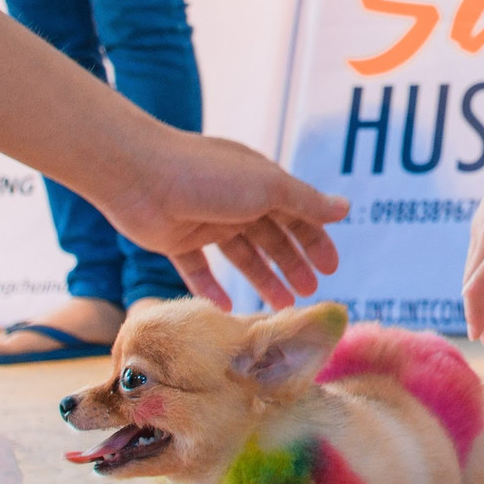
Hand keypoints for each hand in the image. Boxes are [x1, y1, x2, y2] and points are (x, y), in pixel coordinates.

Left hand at [97, 129, 349, 309]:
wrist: (138, 175)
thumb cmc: (208, 176)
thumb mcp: (267, 187)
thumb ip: (304, 202)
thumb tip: (344, 208)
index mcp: (258, 181)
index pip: (295, 213)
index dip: (315, 240)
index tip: (331, 269)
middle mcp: (233, 200)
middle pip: (270, 237)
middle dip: (292, 264)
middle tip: (309, 293)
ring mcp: (204, 221)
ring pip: (240, 256)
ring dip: (261, 279)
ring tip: (280, 305)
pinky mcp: (175, 240)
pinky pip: (198, 269)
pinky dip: (212, 287)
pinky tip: (227, 308)